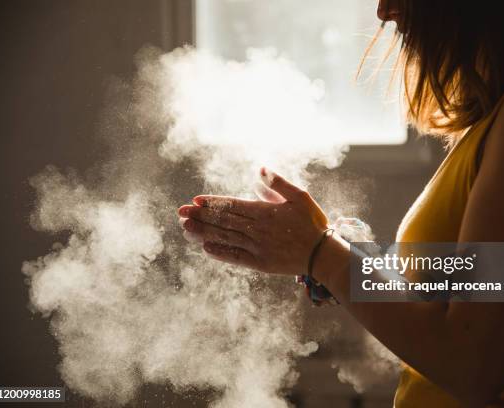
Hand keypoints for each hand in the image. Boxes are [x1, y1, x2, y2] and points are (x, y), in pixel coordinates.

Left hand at [177, 168, 328, 275]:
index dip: (212, 203)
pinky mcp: (260, 263)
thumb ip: (279, 183)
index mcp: (266, 212)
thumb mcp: (300, 196)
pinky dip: (220, 252)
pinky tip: (206, 248)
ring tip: (185, 228)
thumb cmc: (313, 223)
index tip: (195, 200)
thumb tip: (260, 169)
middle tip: (180, 212)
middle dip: (201, 216)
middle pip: (224, 221)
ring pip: (226, 238)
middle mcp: (258, 230)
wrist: (323, 255)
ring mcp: (258, 248)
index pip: (233, 206)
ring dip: (204, 233)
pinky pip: (236, 257)